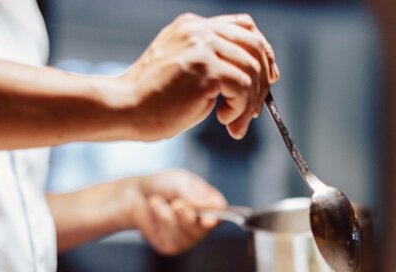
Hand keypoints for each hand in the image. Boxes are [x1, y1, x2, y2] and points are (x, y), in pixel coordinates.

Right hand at [121, 13, 279, 140]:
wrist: (126, 107)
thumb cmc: (153, 98)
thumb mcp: (184, 68)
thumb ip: (211, 61)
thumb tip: (251, 76)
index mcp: (194, 26)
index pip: (244, 26)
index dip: (264, 51)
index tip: (269, 77)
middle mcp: (199, 31)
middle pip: (255, 46)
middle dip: (263, 81)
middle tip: (255, 109)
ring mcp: (202, 47)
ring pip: (252, 70)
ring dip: (251, 103)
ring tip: (236, 122)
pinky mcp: (205, 69)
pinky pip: (243, 87)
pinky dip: (241, 109)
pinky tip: (225, 120)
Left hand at [126, 169, 226, 254]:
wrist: (135, 195)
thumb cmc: (162, 186)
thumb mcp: (180, 181)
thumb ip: (196, 193)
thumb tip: (216, 206)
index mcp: (210, 207)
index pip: (222, 214)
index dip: (218, 216)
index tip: (209, 217)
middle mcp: (202, 225)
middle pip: (205, 227)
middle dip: (189, 214)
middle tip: (177, 203)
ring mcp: (187, 238)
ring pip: (186, 232)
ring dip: (169, 214)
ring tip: (158, 201)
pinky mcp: (171, 246)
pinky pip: (170, 236)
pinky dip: (159, 219)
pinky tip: (154, 211)